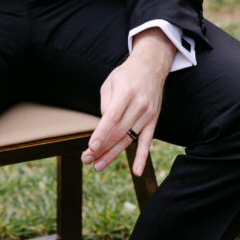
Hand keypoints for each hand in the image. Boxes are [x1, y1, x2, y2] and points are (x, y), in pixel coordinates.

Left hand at [82, 27, 173, 175]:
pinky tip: (136, 172)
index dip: (101, 134)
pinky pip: (147, 142)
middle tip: (86, 160)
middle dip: (101, 148)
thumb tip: (102, 127)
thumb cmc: (126, 75)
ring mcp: (148, 114)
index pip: (112, 118)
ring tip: (97, 165)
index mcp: (126, 92)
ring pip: (128, 139)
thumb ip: (105, 103)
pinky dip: (142, 158)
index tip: (91, 147)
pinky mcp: (153, 121)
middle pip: (119, 132)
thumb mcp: (110, 82)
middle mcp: (139, 104)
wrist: (150, 67)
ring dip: (112, 154)